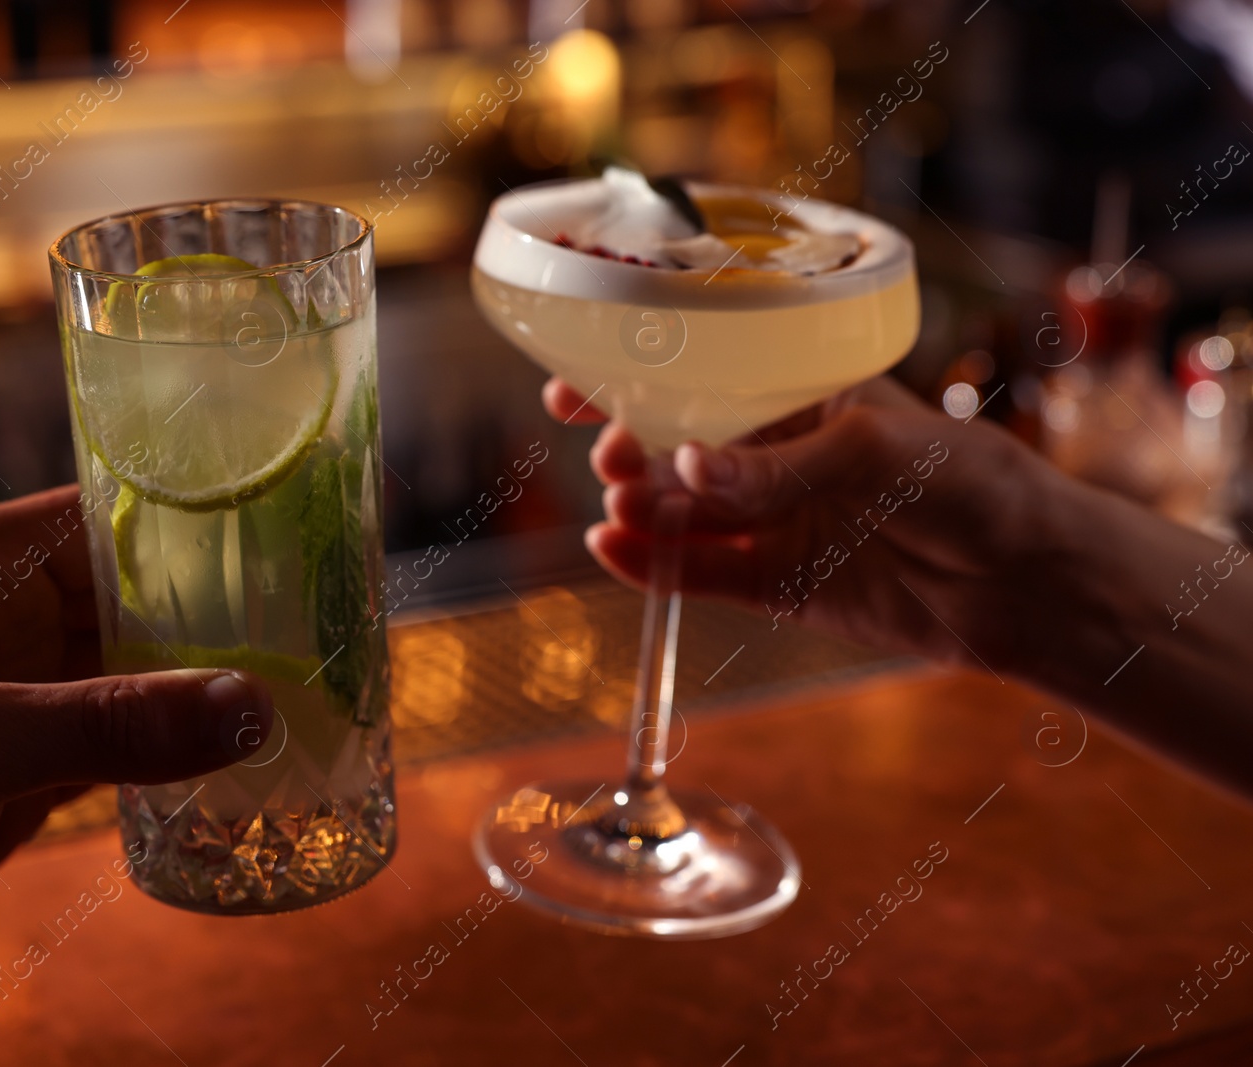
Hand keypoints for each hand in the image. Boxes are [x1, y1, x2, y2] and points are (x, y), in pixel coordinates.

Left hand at [0, 486, 272, 1055]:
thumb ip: (101, 724)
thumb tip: (251, 708)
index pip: (104, 513)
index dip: (197, 524)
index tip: (295, 543)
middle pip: (136, 593)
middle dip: (225, 613)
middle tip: (325, 633)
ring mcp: (8, 699)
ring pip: (136, 672)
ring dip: (207, 688)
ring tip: (306, 696)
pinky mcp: (15, 774)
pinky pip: (118, 743)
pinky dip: (175, 753)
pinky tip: (238, 766)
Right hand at [545, 374, 1252, 795]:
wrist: (1027, 582)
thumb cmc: (974, 484)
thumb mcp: (881, 453)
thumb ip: (784, 466)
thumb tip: (688, 468)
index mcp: (801, 398)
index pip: (701, 380)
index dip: (633, 381)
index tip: (572, 388)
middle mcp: (779, 458)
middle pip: (677, 449)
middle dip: (632, 450)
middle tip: (614, 460)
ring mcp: (774, 522)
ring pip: (682, 514)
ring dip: (639, 509)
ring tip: (616, 511)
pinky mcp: (778, 585)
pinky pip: (702, 574)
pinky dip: (655, 568)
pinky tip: (615, 555)